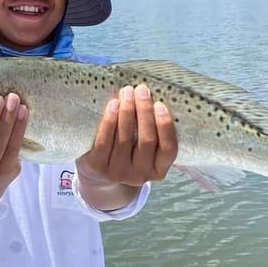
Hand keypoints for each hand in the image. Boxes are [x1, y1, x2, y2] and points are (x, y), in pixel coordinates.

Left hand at [75, 84, 177, 209]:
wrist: (98, 176)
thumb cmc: (127, 152)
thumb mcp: (145, 149)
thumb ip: (152, 130)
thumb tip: (151, 96)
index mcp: (158, 169)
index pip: (169, 149)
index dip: (165, 126)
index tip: (160, 104)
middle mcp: (140, 175)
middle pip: (146, 141)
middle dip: (144, 112)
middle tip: (142, 90)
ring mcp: (119, 173)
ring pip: (124, 139)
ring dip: (127, 112)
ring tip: (127, 92)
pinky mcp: (99, 168)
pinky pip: (104, 142)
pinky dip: (110, 121)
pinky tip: (113, 105)